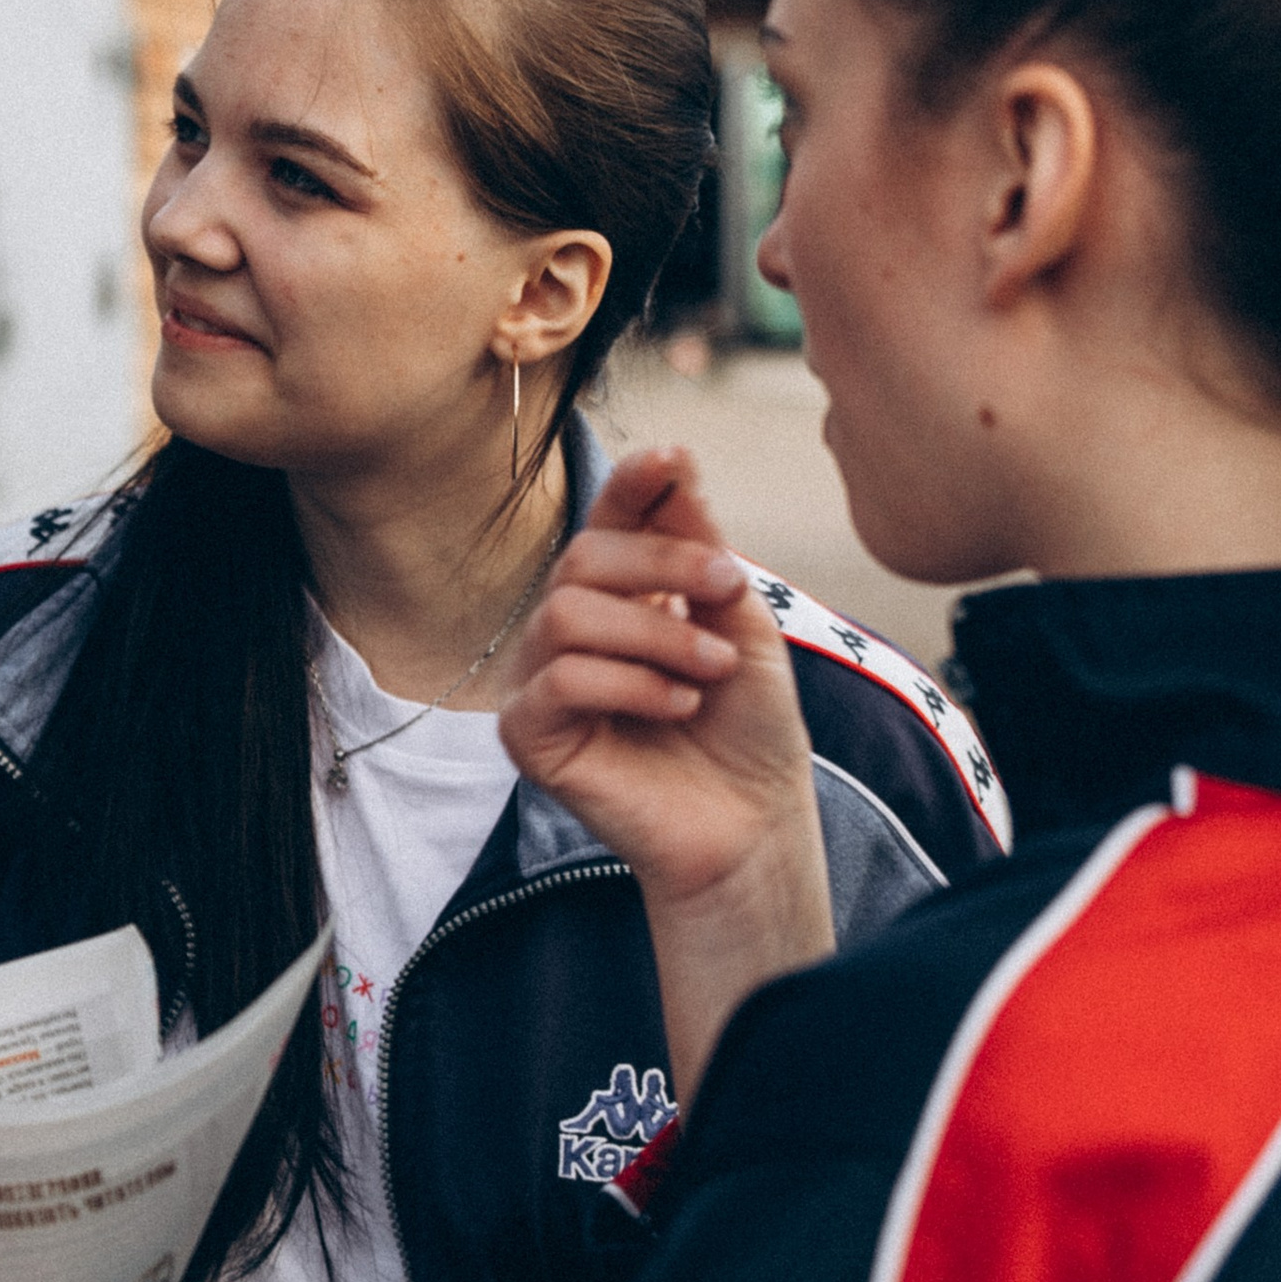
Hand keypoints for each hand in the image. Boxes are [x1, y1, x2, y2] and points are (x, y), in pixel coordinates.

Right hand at [500, 447, 831, 1094]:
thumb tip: (674, 464)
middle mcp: (566, 631)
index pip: (606, 521)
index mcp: (617, 596)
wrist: (752, 824)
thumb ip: (701, 550)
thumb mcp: (739, 623)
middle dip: (662, 564)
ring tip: (712, 672)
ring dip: (655, 633)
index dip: (632, 484)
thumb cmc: (747, 729)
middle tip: (728, 590)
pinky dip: (630, 685)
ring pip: (566, 613)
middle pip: (582, 557)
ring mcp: (539, 682)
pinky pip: (558, 681)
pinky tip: (681, 707)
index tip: (674, 457)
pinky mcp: (527, 736)